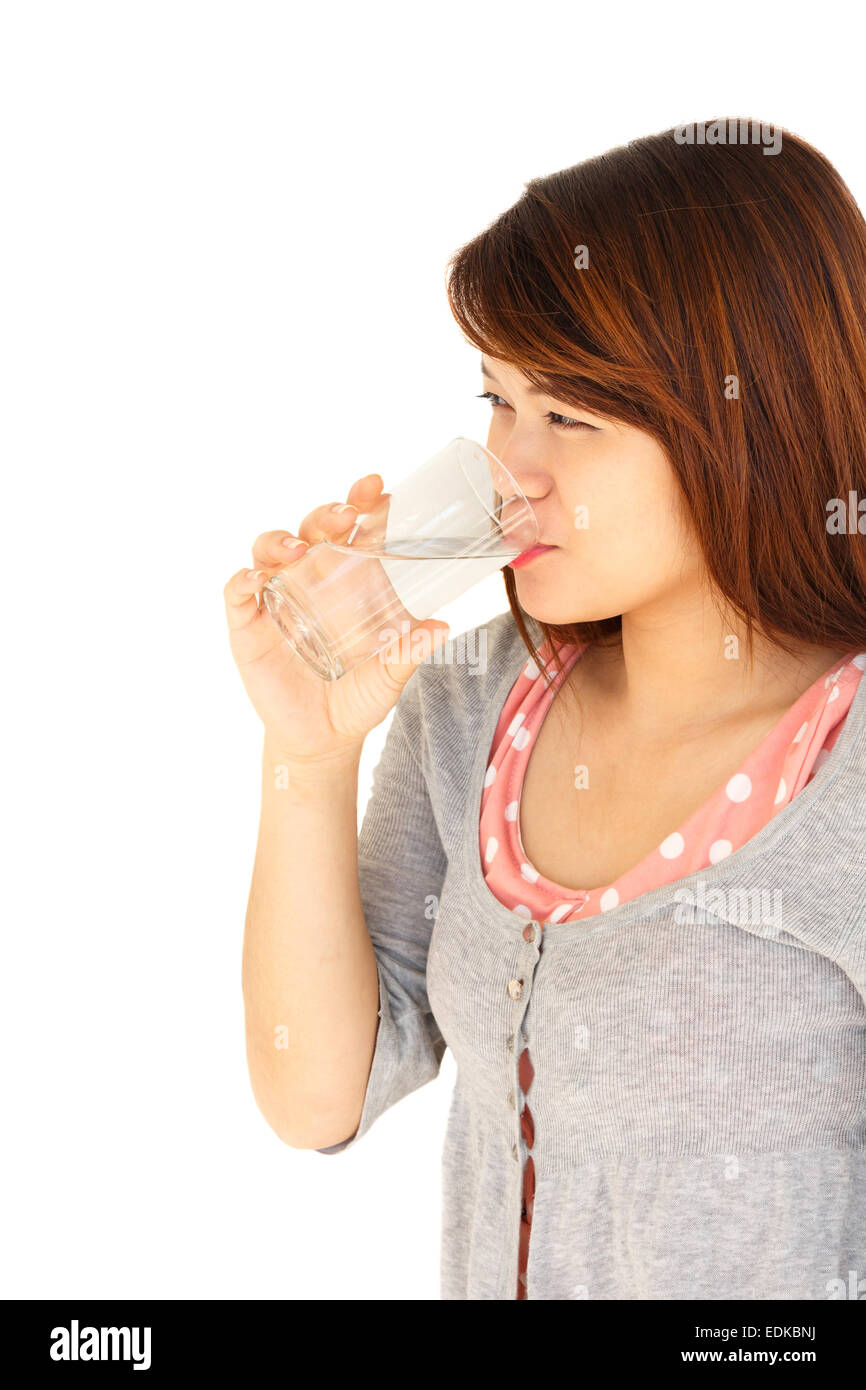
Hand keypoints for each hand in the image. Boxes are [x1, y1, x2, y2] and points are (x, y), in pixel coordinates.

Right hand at [224, 473, 449, 760]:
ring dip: (281, 541)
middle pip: (311, 529)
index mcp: (348, 580)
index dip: (361, 502)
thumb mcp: (390, 675)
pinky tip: (256, 581)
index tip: (377, 489)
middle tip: (346, 516)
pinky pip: (237, 594)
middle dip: (327, 514)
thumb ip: (411, 651)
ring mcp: (276, 599)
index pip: (352, 529)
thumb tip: (443, 626)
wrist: (323, 740)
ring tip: (299, 550)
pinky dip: (243, 581)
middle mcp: (310, 580)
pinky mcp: (248, 626)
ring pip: (269, 549)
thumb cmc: (358, 697)